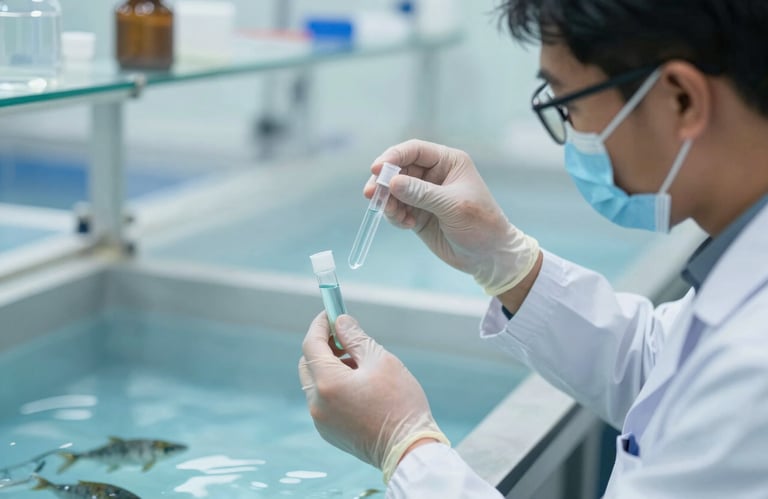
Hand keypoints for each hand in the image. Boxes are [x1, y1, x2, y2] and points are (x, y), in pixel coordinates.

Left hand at [299, 312, 449, 482]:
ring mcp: (321, 421)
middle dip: (323, 346)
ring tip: (360, 363)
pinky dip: (333, 386)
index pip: (311, 344)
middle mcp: (317, 403)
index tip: (331, 312)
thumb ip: (355, 338)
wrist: (409, 450)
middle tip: (346, 336)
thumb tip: (340, 322)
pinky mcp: (329, 432)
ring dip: (330, 366)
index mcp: (327, 383)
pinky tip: (359, 385)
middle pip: (308, 363)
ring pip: (316, 382)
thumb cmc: (400, 403)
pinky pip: (323, 400)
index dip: (320, 325)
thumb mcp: (380, 360)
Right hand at [367, 139, 540, 295]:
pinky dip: (394, 216)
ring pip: (394, 191)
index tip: (376, 169)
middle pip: (399, 170)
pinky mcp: (417, 214)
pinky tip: (406, 225)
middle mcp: (434, 175)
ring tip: (394, 215)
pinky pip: (396, 210)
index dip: (393, 157)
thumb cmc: (481, 224)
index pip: (414, 151)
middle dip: (384, 182)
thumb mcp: (452, 206)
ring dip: (387, 201)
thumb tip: (392, 182)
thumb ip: (421, 193)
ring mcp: (424, 195)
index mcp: (448, 162)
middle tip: (371, 195)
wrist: (489, 256)